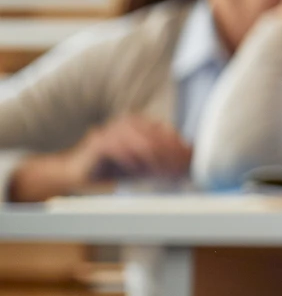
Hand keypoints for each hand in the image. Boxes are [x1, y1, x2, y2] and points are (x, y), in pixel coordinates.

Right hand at [10, 114, 193, 199]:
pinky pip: (119, 148)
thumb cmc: (114, 168)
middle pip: (157, 136)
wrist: (79, 173)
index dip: (179, 149)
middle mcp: (127, 122)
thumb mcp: (144, 164)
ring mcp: (112, 130)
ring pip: (141, 141)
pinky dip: (131, 159)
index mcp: (140, 124)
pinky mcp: (99, 143)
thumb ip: (163, 160)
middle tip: (178, 171)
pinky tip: (138, 169)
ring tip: (162, 172)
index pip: (166, 133)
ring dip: (154, 159)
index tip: (188, 165)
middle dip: (170, 155)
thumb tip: (188, 164)